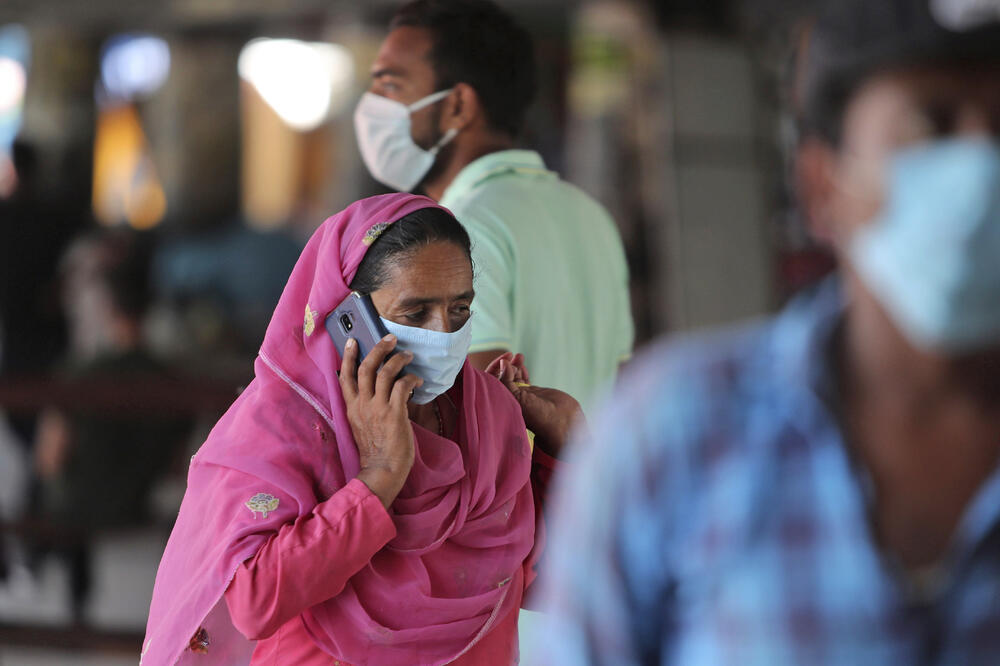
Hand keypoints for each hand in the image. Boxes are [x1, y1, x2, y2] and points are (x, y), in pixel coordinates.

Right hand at [339, 334, 422, 508]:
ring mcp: (377, 408)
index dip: (348, 356)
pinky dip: (411, 379)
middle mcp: (362, 405)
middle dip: (378, 348)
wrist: (382, 471)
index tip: (353, 341)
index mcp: (351, 408)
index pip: (345, 376)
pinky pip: (403, 386)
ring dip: (399, 359)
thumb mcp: (362, 425)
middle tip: (390, 339)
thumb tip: (380, 389)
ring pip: (385, 372)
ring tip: (408, 355)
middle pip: (366, 367)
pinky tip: (417, 381)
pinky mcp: (394, 413)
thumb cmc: (376, 451)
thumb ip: (366, 407)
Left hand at [488, 352, 582, 457]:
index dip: (495, 370)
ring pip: (513, 377)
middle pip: (501, 379)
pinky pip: (522, 379)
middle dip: (504, 366)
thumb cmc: (537, 414)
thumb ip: (507, 380)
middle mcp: (510, 400)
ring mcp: (521, 396)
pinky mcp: (532, 392)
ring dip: (514, 365)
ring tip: (519, 356)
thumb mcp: (517, 398)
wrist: (562, 420)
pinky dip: (521, 370)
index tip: (503, 360)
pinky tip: (522, 364)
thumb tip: (503, 363)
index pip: (492, 384)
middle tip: (510, 356)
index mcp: (502, 405)